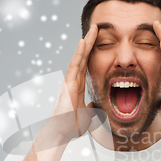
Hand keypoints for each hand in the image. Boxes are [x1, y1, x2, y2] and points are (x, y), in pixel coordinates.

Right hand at [42, 24, 98, 143]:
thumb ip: (92, 109)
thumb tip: (96, 106)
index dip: (92, 52)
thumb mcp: (88, 116)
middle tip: (96, 27)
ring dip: (86, 42)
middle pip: (83, 57)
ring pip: (79, 57)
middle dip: (90, 42)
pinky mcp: (68, 83)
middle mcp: (73, 81)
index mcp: (78, 86)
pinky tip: (84, 41)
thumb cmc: (71, 126)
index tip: (98, 41)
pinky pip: (75, 65)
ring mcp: (70, 81)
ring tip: (93, 29)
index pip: (87, 65)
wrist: (62, 132)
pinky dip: (79, 53)